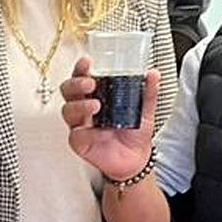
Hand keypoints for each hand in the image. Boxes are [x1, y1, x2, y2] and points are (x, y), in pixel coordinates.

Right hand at [59, 58, 158, 181]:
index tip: (87, 62)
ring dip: (79, 105)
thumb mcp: (144, 110)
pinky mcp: (80, 142)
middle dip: (76, 84)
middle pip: (68, 90)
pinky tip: (95, 131)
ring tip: (96, 105)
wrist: (136, 159)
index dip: (81, 69)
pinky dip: (84, 131)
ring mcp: (81, 125)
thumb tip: (153, 74)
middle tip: (90, 84)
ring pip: (68, 110)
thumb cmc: (135, 133)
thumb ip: (147, 92)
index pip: (82, 77)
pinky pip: (75, 135)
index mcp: (97, 96)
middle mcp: (85, 108)